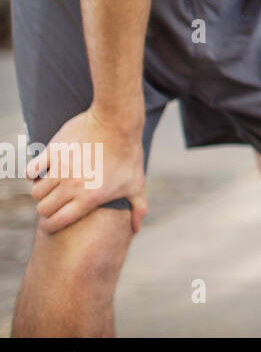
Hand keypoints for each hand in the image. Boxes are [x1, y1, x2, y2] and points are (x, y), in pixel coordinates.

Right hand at [27, 104, 147, 233]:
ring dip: (41, 192)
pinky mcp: (53, 152)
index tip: (51, 223)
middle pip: (43, 209)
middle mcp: (72, 186)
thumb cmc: (128, 154)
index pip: (57, 222)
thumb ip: (138, 208)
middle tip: (54, 203)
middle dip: (46, 210)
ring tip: (52, 188)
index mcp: (90, 198)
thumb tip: (136, 229)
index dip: (51, 226)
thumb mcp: (137, 183)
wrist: (117, 122)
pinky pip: (31, 170)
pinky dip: (32, 174)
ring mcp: (61, 168)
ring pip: (35, 192)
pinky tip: (43, 172)